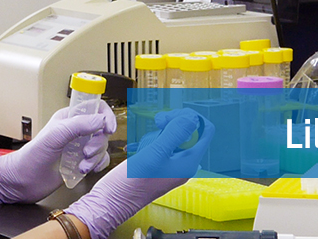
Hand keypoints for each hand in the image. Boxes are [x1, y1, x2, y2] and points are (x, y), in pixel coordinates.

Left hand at [0, 103, 114, 203]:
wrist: (23, 182)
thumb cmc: (31, 157)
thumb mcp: (54, 136)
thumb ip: (78, 125)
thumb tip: (100, 120)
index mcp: (69, 118)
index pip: (95, 108)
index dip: (105, 116)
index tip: (108, 128)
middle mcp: (76, 131)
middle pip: (101, 130)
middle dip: (98, 143)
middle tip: (87, 152)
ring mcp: (79, 147)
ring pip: (101, 147)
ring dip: (96, 157)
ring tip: (82, 164)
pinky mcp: (81, 162)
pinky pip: (99, 160)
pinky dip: (97, 165)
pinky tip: (86, 169)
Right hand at [64, 109, 214, 238]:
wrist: (111, 201)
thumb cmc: (131, 184)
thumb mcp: (155, 153)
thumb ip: (175, 133)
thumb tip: (193, 118)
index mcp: (189, 162)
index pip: (205, 130)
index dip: (190, 117)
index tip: (172, 116)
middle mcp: (183, 164)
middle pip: (189, 130)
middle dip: (173, 122)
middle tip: (158, 122)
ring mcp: (171, 165)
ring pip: (173, 136)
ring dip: (159, 132)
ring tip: (146, 143)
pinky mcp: (158, 165)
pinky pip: (161, 145)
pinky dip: (152, 141)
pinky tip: (141, 148)